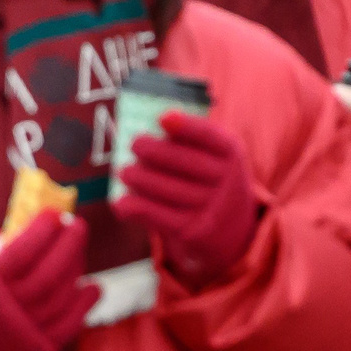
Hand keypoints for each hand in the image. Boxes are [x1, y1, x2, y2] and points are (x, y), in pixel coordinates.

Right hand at [0, 213, 92, 350]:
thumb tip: (18, 228)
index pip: (22, 251)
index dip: (42, 230)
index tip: (53, 213)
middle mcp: (6, 308)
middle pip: (49, 273)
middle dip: (69, 244)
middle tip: (77, 225)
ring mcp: (23, 331)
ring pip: (61, 297)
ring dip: (77, 270)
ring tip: (79, 251)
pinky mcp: (33, 350)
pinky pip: (67, 328)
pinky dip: (84, 308)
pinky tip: (92, 288)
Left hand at [110, 112, 260, 289]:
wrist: (229, 225)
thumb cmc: (208, 177)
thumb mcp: (212, 155)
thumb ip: (186, 139)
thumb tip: (146, 131)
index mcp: (231, 153)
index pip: (210, 137)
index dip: (187, 127)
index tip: (163, 117)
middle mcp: (227, 181)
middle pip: (186, 163)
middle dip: (154, 152)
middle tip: (134, 144)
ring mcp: (212, 209)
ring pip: (169, 190)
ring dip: (141, 179)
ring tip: (123, 171)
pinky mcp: (194, 232)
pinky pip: (161, 218)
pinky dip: (137, 208)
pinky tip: (120, 202)